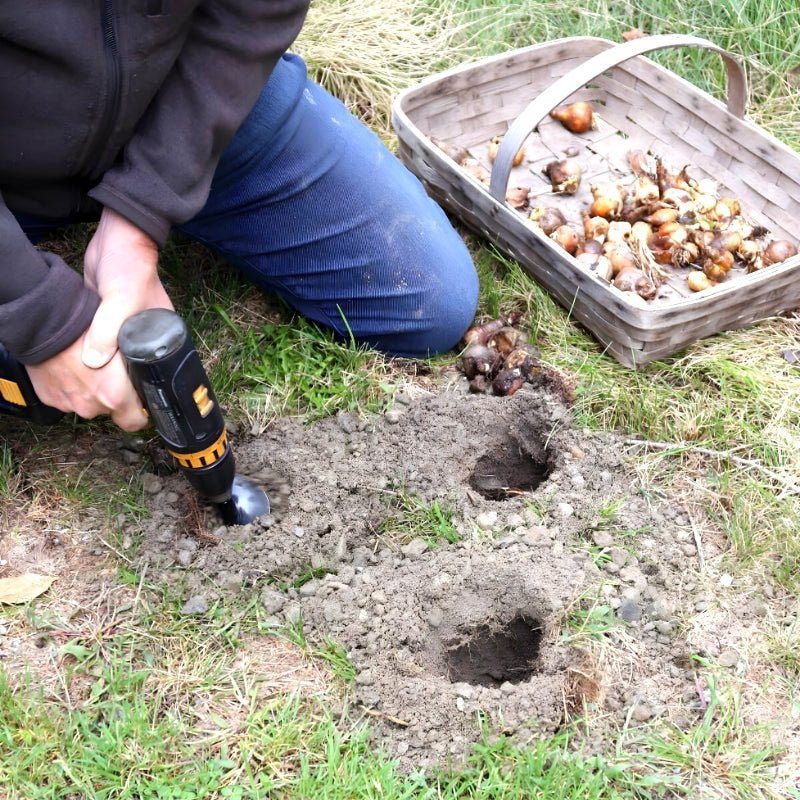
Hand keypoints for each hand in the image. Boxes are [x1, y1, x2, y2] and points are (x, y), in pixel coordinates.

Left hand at [27, 208, 173, 430]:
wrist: (117, 239)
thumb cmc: (131, 268)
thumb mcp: (122, 299)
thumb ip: (108, 330)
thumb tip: (92, 361)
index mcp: (161, 340)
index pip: (157, 380)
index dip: (143, 397)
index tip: (123, 407)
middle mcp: (147, 341)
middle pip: (134, 377)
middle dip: (118, 389)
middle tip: (96, 394)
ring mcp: (128, 334)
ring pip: (115, 366)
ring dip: (101, 372)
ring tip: (85, 380)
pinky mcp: (110, 327)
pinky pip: (102, 350)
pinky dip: (91, 356)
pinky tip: (79, 357)